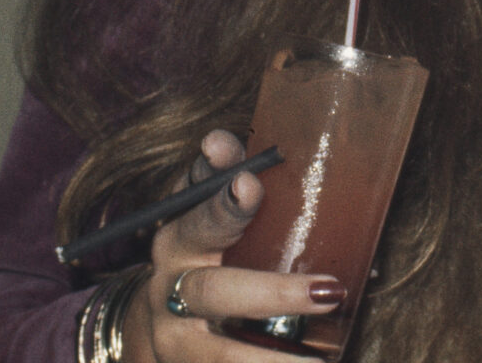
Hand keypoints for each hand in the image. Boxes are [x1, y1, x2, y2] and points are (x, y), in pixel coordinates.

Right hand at [122, 129, 346, 360]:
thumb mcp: (201, 212)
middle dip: (273, 294)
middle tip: (327, 291)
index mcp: (179, 240)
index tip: (249, 183)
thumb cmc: (196, 251)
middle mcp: (170, 292)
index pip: (201, 219)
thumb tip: (222, 140)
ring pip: (218, 355)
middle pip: (215, 293)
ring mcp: (175, 340)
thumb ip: (218, 176)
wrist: (153, 320)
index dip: (224, 204)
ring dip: (270, 362)